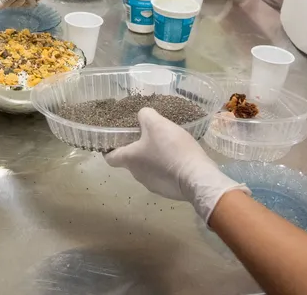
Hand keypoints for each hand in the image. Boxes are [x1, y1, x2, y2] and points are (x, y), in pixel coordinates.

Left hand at [105, 108, 250, 222]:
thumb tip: (142, 116)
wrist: (197, 177)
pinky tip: (178, 158)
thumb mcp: (157, 124)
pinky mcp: (168, 191)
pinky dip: (166, 167)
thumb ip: (145, 116)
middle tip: (148, 135)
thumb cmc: (172, 149)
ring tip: (166, 144)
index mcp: (130, 160)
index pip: (109, 157)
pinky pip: (162, 176)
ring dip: (153, 158)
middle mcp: (137, 175)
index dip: (109, 148)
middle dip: (137, 148)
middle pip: (131, 161)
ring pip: (147, 168)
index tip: (115, 140)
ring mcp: (152, 185)